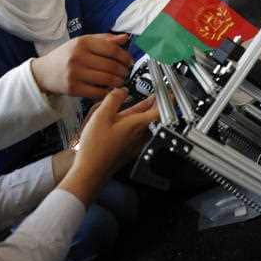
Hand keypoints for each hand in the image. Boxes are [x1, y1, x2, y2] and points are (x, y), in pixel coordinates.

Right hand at [31, 34, 133, 99]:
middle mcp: (78, 56)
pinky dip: (107, 92)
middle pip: (112, 66)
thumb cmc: (67, 55)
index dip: (125, 57)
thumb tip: (125, 38)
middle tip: (126, 73)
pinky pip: (98, 92)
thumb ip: (105, 39)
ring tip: (120, 81)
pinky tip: (109, 89)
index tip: (129, 62)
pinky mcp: (73, 88)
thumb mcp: (83, 42)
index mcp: (82, 42)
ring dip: (119, 82)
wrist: (43, 72)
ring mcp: (75, 73)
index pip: (112, 49)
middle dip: (124, 71)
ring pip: (107, 80)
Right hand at [59, 89, 157, 204]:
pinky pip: (138, 133)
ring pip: (144, 124)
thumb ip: (113, 99)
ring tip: (143, 103)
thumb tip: (121, 90)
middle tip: (155, 94)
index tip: (169, 92)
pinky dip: (136, 123)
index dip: (167, 99)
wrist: (90, 170)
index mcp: (137, 125)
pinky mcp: (130, 150)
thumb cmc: (95, 148)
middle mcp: (141, 135)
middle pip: (152, 116)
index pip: (160, 110)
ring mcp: (136, 144)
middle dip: (154, 104)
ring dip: (144, 113)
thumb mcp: (101, 116)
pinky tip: (127, 120)